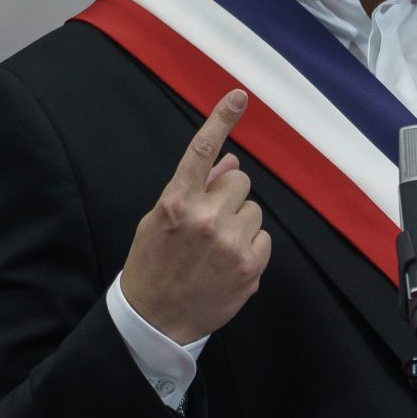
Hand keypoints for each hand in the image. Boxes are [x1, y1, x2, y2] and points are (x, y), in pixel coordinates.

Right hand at [120, 89, 271, 345]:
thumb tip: (229, 162)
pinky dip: (250, 247)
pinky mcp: (250, 266)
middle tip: (209, 222)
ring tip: (215, 248)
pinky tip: (227, 264)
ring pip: (254, 210)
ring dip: (240, 223)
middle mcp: (205, 218)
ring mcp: (230, 243)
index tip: (239, 96)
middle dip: (228, 196)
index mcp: (176, 202)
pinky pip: (263, 238)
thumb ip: (193, 189)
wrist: (155, 320)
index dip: (220, 120)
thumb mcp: (159, 221)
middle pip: (239, 181)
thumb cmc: (153, 264)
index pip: (201, 152)